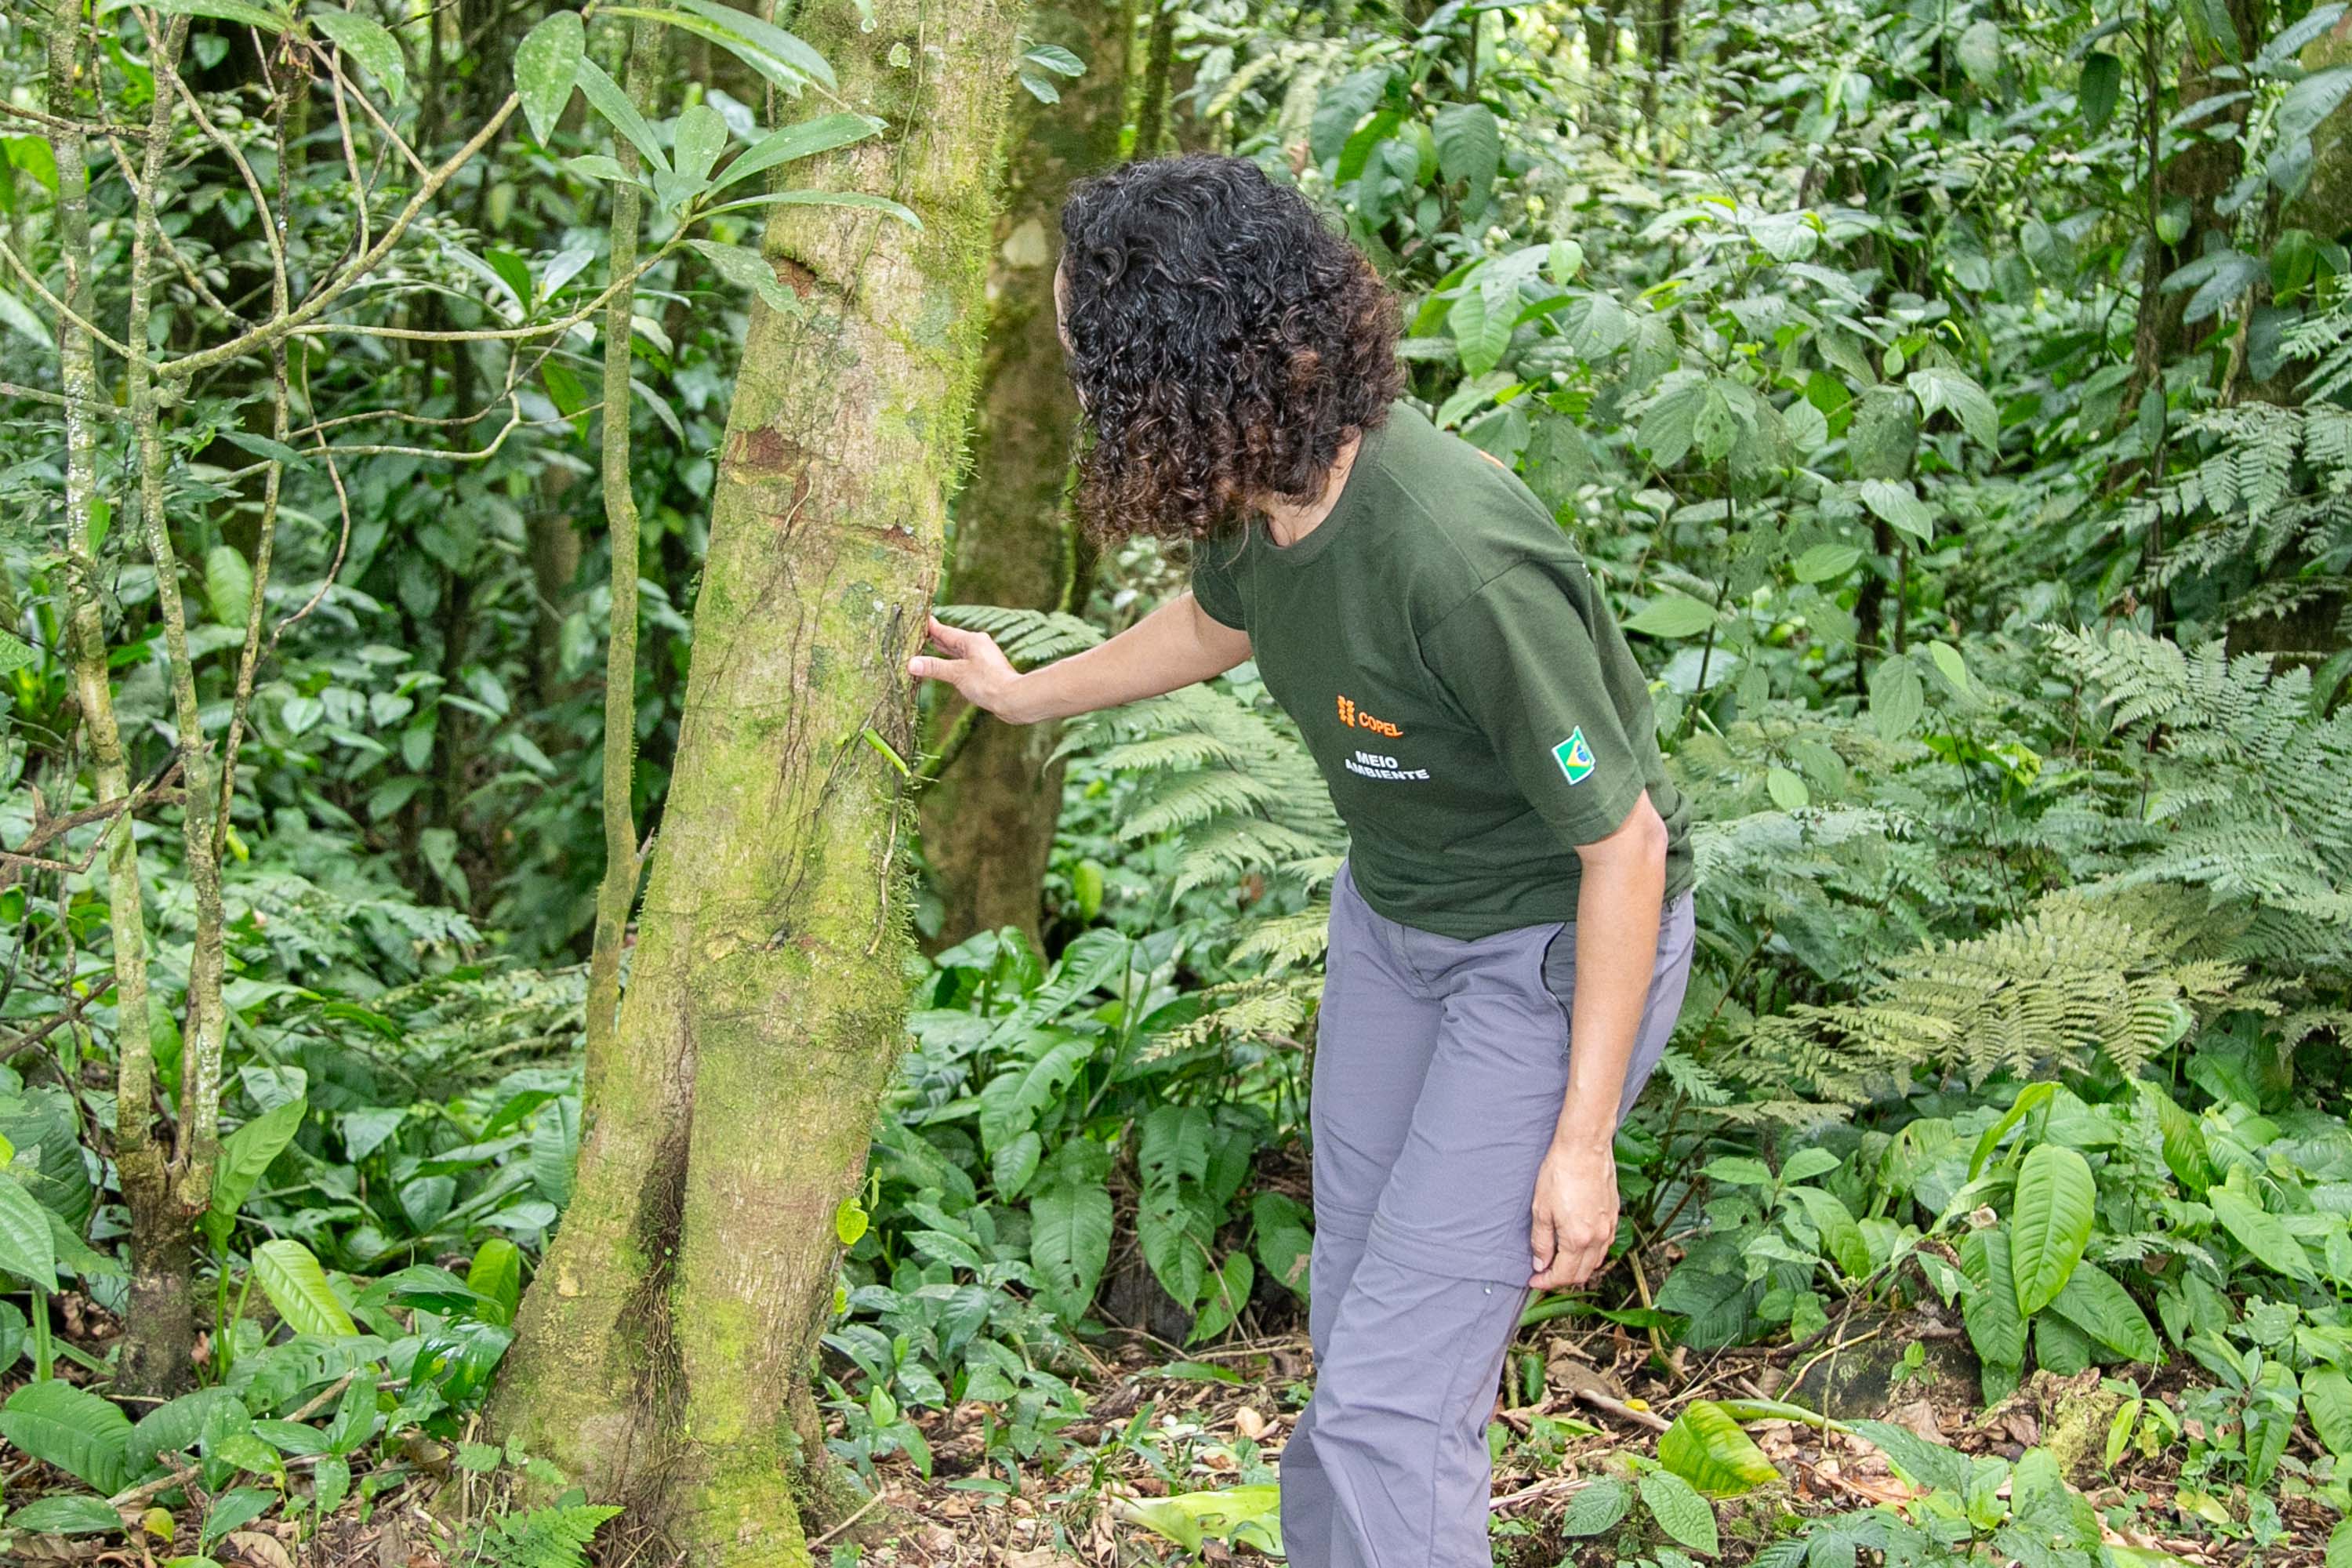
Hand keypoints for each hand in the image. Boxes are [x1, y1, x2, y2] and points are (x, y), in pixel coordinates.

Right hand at [908, 616, 1028, 721]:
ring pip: (959, 652)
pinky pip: (964, 663)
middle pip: (952, 640)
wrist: (1014, 699)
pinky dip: (953, 663)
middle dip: (936, 638)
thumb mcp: (957, 673)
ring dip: (944, 651)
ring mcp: (983, 659)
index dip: (931, 627)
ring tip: (930, 647)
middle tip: (920, 632)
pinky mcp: (986, 672)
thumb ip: (934, 667)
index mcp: (972, 640)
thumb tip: (911, 663)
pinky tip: (949, 667)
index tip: (920, 620)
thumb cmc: (988, 683)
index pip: (945, 631)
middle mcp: (979, 646)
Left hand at [1529, 1140, 1618, 1290]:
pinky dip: (1592, 1254)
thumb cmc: (1560, 1173)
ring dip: (1578, 1268)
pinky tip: (1579, 1246)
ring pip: (1596, 1261)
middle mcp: (1598, 1238)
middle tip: (1544, 1274)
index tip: (1535, 1281)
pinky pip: (1605, 1245)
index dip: (1547, 1282)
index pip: (1563, 1274)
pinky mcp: (1614, 1216)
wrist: (1584, 1148)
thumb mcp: (1541, 1209)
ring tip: (1560, 1262)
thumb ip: (1541, 1241)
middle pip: (1582, 1273)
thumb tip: (1540, 1264)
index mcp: (1578, 1239)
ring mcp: (1609, 1227)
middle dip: (1562, 1279)